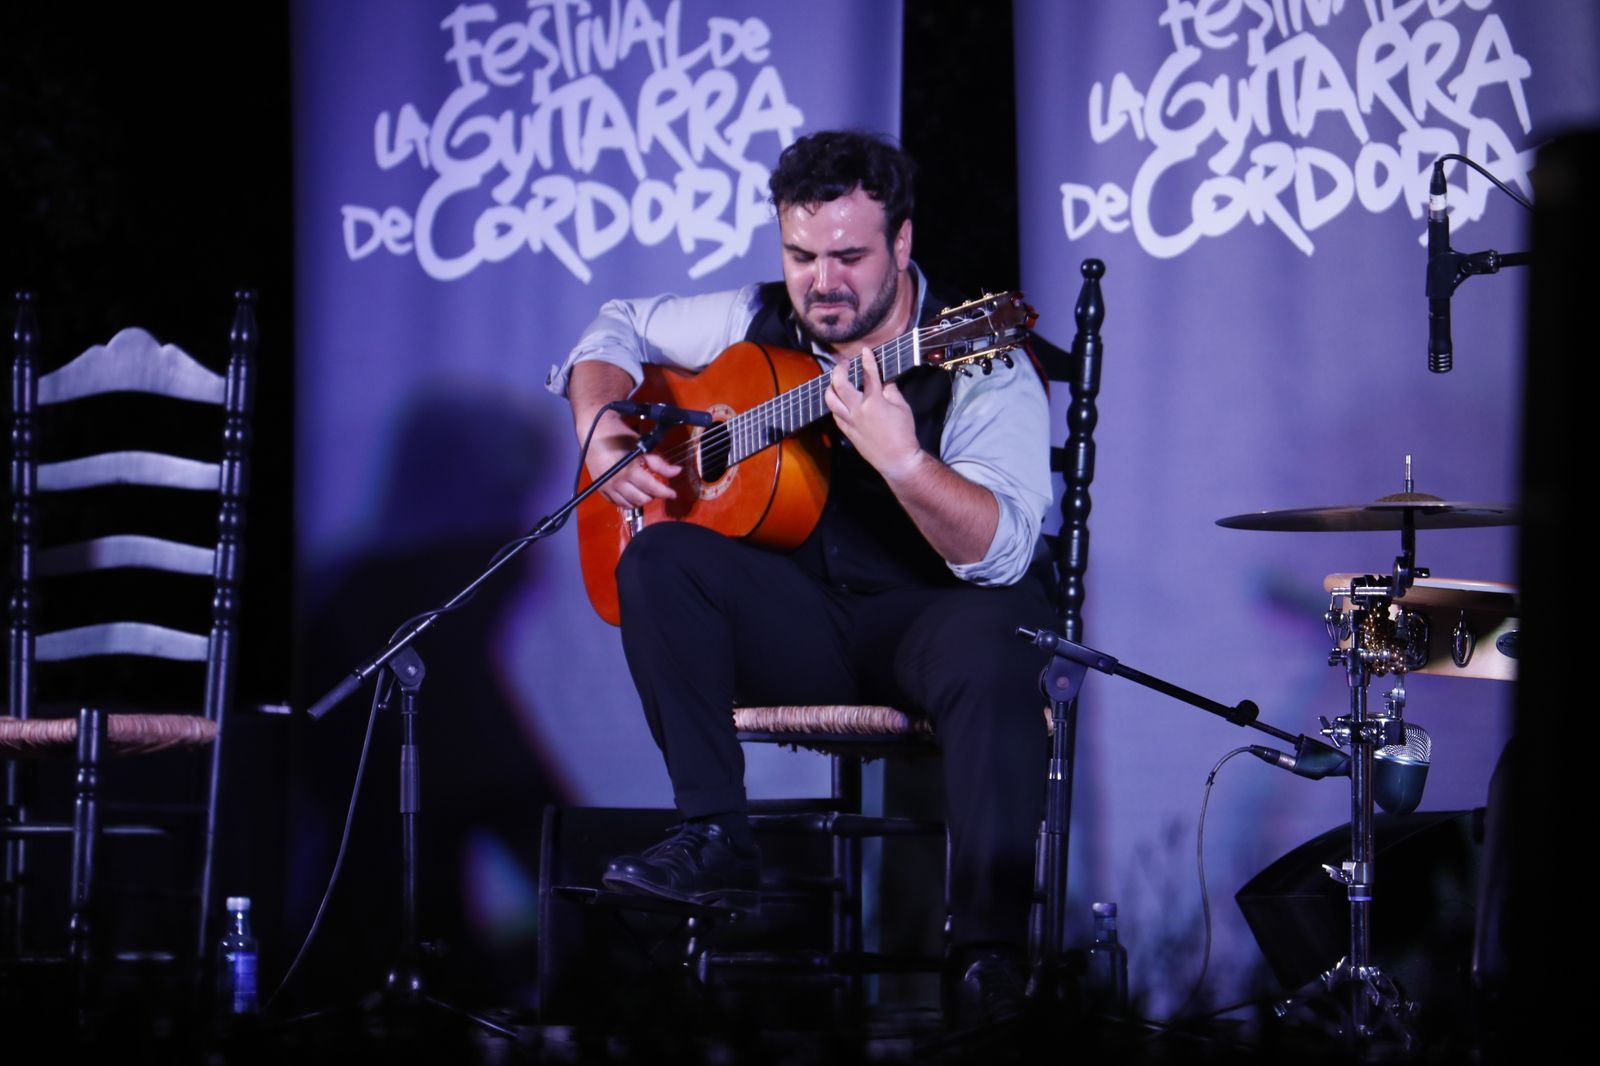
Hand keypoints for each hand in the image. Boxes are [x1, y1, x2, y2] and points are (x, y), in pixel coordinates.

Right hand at [586, 408, 681, 507]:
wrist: (594, 432)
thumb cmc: (619, 435)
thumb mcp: (641, 447)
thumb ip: (658, 462)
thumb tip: (677, 471)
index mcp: (629, 471)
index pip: (652, 488)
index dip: (665, 493)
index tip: (673, 494)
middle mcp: (617, 483)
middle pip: (642, 499)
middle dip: (653, 495)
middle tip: (657, 487)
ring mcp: (607, 487)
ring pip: (630, 504)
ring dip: (641, 500)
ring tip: (646, 491)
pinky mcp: (601, 489)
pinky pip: (617, 503)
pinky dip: (627, 502)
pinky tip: (632, 494)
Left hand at [825, 346, 924, 482]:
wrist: (896, 460)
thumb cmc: (903, 433)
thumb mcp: (902, 407)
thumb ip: (891, 391)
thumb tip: (883, 380)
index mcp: (874, 402)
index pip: (869, 374)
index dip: (867, 360)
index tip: (864, 350)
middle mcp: (858, 410)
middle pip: (840, 384)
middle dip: (840, 369)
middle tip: (844, 363)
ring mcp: (850, 421)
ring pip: (830, 400)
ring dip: (831, 386)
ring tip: (836, 381)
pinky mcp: (847, 431)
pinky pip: (835, 414)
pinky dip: (835, 404)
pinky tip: (839, 400)